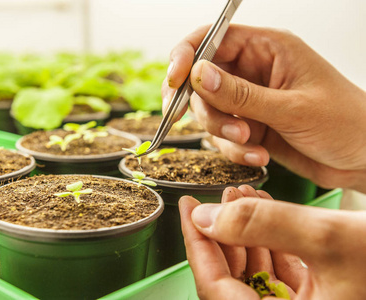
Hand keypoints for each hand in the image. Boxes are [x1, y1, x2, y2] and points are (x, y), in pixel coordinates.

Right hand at [163, 24, 365, 192]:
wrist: (365, 160)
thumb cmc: (347, 123)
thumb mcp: (292, 108)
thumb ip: (241, 94)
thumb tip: (197, 75)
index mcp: (267, 50)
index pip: (212, 39)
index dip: (186, 56)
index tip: (174, 80)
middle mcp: (253, 72)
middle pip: (201, 80)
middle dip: (208, 109)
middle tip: (230, 129)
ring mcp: (249, 102)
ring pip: (209, 112)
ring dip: (223, 134)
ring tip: (252, 144)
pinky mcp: (249, 127)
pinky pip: (223, 137)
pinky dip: (234, 150)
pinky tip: (259, 156)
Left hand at [179, 185, 365, 298]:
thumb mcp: (330, 238)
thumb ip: (263, 226)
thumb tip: (206, 217)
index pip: (216, 290)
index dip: (196, 245)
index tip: (187, 208)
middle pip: (233, 280)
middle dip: (223, 232)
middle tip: (218, 196)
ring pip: (257, 271)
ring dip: (247, 231)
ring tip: (242, 195)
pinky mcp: (323, 298)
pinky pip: (283, 270)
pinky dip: (272, 239)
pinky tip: (268, 209)